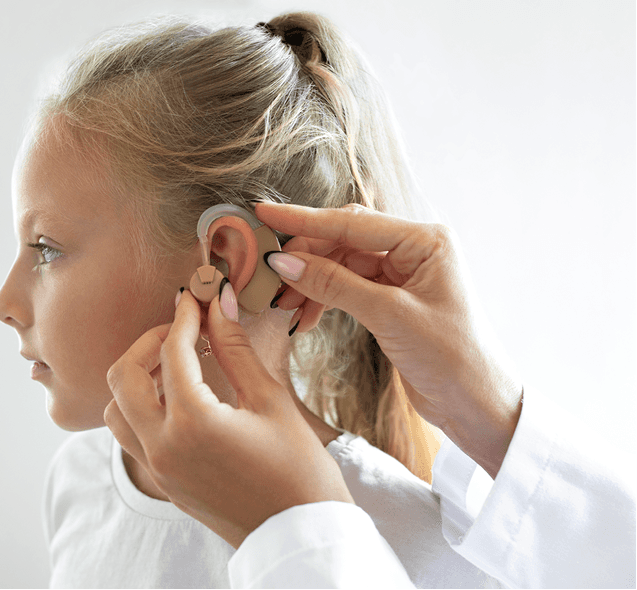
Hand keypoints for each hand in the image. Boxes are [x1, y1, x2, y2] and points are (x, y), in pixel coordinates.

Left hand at [103, 288, 354, 548]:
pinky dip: (140, 408)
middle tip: (181, 330)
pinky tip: (175, 397)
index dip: (184, 316)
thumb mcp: (271, 400)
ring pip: (116, 410)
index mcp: (193, 423)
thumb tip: (219, 304)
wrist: (301, 534)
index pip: (172, 351)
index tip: (197, 297)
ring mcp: (159, 468)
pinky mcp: (164, 482)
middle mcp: (163, 447)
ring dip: (136, 379)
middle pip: (123, 377)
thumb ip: (236, 349)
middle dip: (148, 342)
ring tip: (175, 364)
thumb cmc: (299, 469)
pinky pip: (130, 436)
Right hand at [256, 201, 522, 478]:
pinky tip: (304, 317)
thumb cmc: (452, 357)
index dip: (304, 220)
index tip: (265, 214)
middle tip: (268, 273)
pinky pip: (346, 287)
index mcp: (425, 241)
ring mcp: (402, 274)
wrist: (477, 404)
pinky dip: (323, 299)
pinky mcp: (391, 299)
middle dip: (305, 257)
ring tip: (283, 303)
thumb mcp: (389, 316)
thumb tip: (285, 262)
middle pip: (343, 240)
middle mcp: (414, 250)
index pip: (352, 222)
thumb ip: (335, 285)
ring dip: (310, 282)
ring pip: (341, 265)